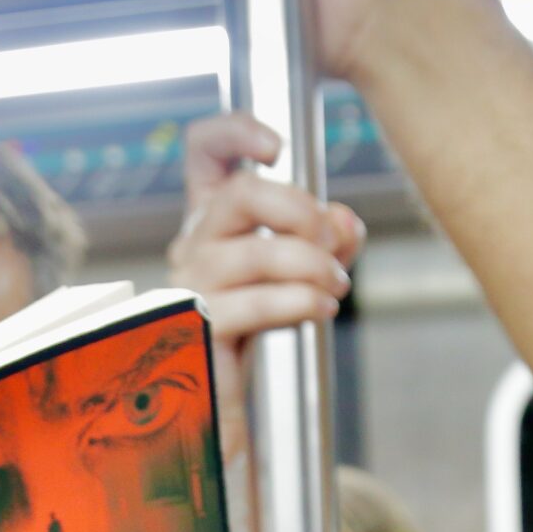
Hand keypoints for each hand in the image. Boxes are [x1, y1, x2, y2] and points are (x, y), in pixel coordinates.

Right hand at [168, 112, 363, 450]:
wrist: (221, 400)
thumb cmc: (258, 330)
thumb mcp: (300, 272)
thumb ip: (327, 237)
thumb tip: (344, 222)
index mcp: (211, 218)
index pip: (204, 152)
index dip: (236, 131)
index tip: (276, 147)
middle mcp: (192, 244)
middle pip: (239, 194)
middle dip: (299, 211)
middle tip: (330, 242)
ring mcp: (188, 287)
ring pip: (256, 253)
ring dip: (311, 267)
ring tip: (335, 288)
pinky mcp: (196, 330)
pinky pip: (254, 303)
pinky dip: (299, 302)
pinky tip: (320, 310)